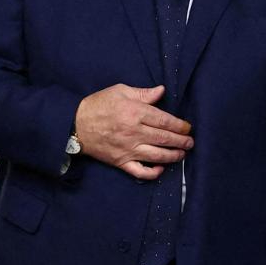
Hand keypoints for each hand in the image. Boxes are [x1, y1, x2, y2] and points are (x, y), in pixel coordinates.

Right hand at [74, 84, 193, 179]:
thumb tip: (161, 91)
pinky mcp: (121, 162)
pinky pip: (140, 171)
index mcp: (135, 113)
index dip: (179, 126)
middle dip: (181, 141)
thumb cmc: (98, 105)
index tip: (187, 128)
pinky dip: (153, 173)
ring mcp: (128, 149)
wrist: (75, 125)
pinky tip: (161, 169)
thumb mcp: (120, 91)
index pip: (164, 120)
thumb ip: (143, 93)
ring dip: (173, 156)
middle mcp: (134, 133)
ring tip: (182, 154)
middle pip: (164, 139)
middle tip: (190, 142)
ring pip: (157, 156)